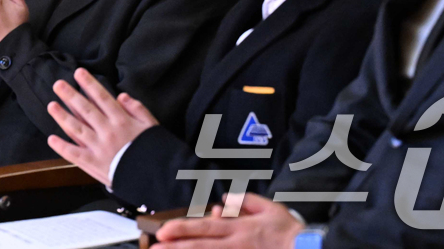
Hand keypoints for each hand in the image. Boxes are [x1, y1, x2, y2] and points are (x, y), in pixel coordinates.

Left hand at [45, 67, 157, 186]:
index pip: (102, 98)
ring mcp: (98, 147)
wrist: (156, 177)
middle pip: (85, 110)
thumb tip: (121, 95)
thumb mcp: (151, 125)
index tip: (78, 72)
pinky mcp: (93, 164)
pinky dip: (62, 147)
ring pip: (76, 129)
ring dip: (62, 116)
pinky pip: (74, 154)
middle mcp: (107, 131)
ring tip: (51, 105)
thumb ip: (137, 109)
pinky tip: (51, 138)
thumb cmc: (154, 150)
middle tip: (57, 84)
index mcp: (121, 120)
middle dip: (70, 96)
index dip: (89, 84)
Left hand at [154, 193, 302, 246]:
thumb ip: (245, 202)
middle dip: (175, 248)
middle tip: (153, 248)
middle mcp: (236, 245)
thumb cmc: (289, 231)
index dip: (182, 229)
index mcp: (239, 228)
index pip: (205, 227)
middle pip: (200, 246)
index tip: (163, 230)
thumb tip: (225, 201)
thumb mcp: (269, 208)